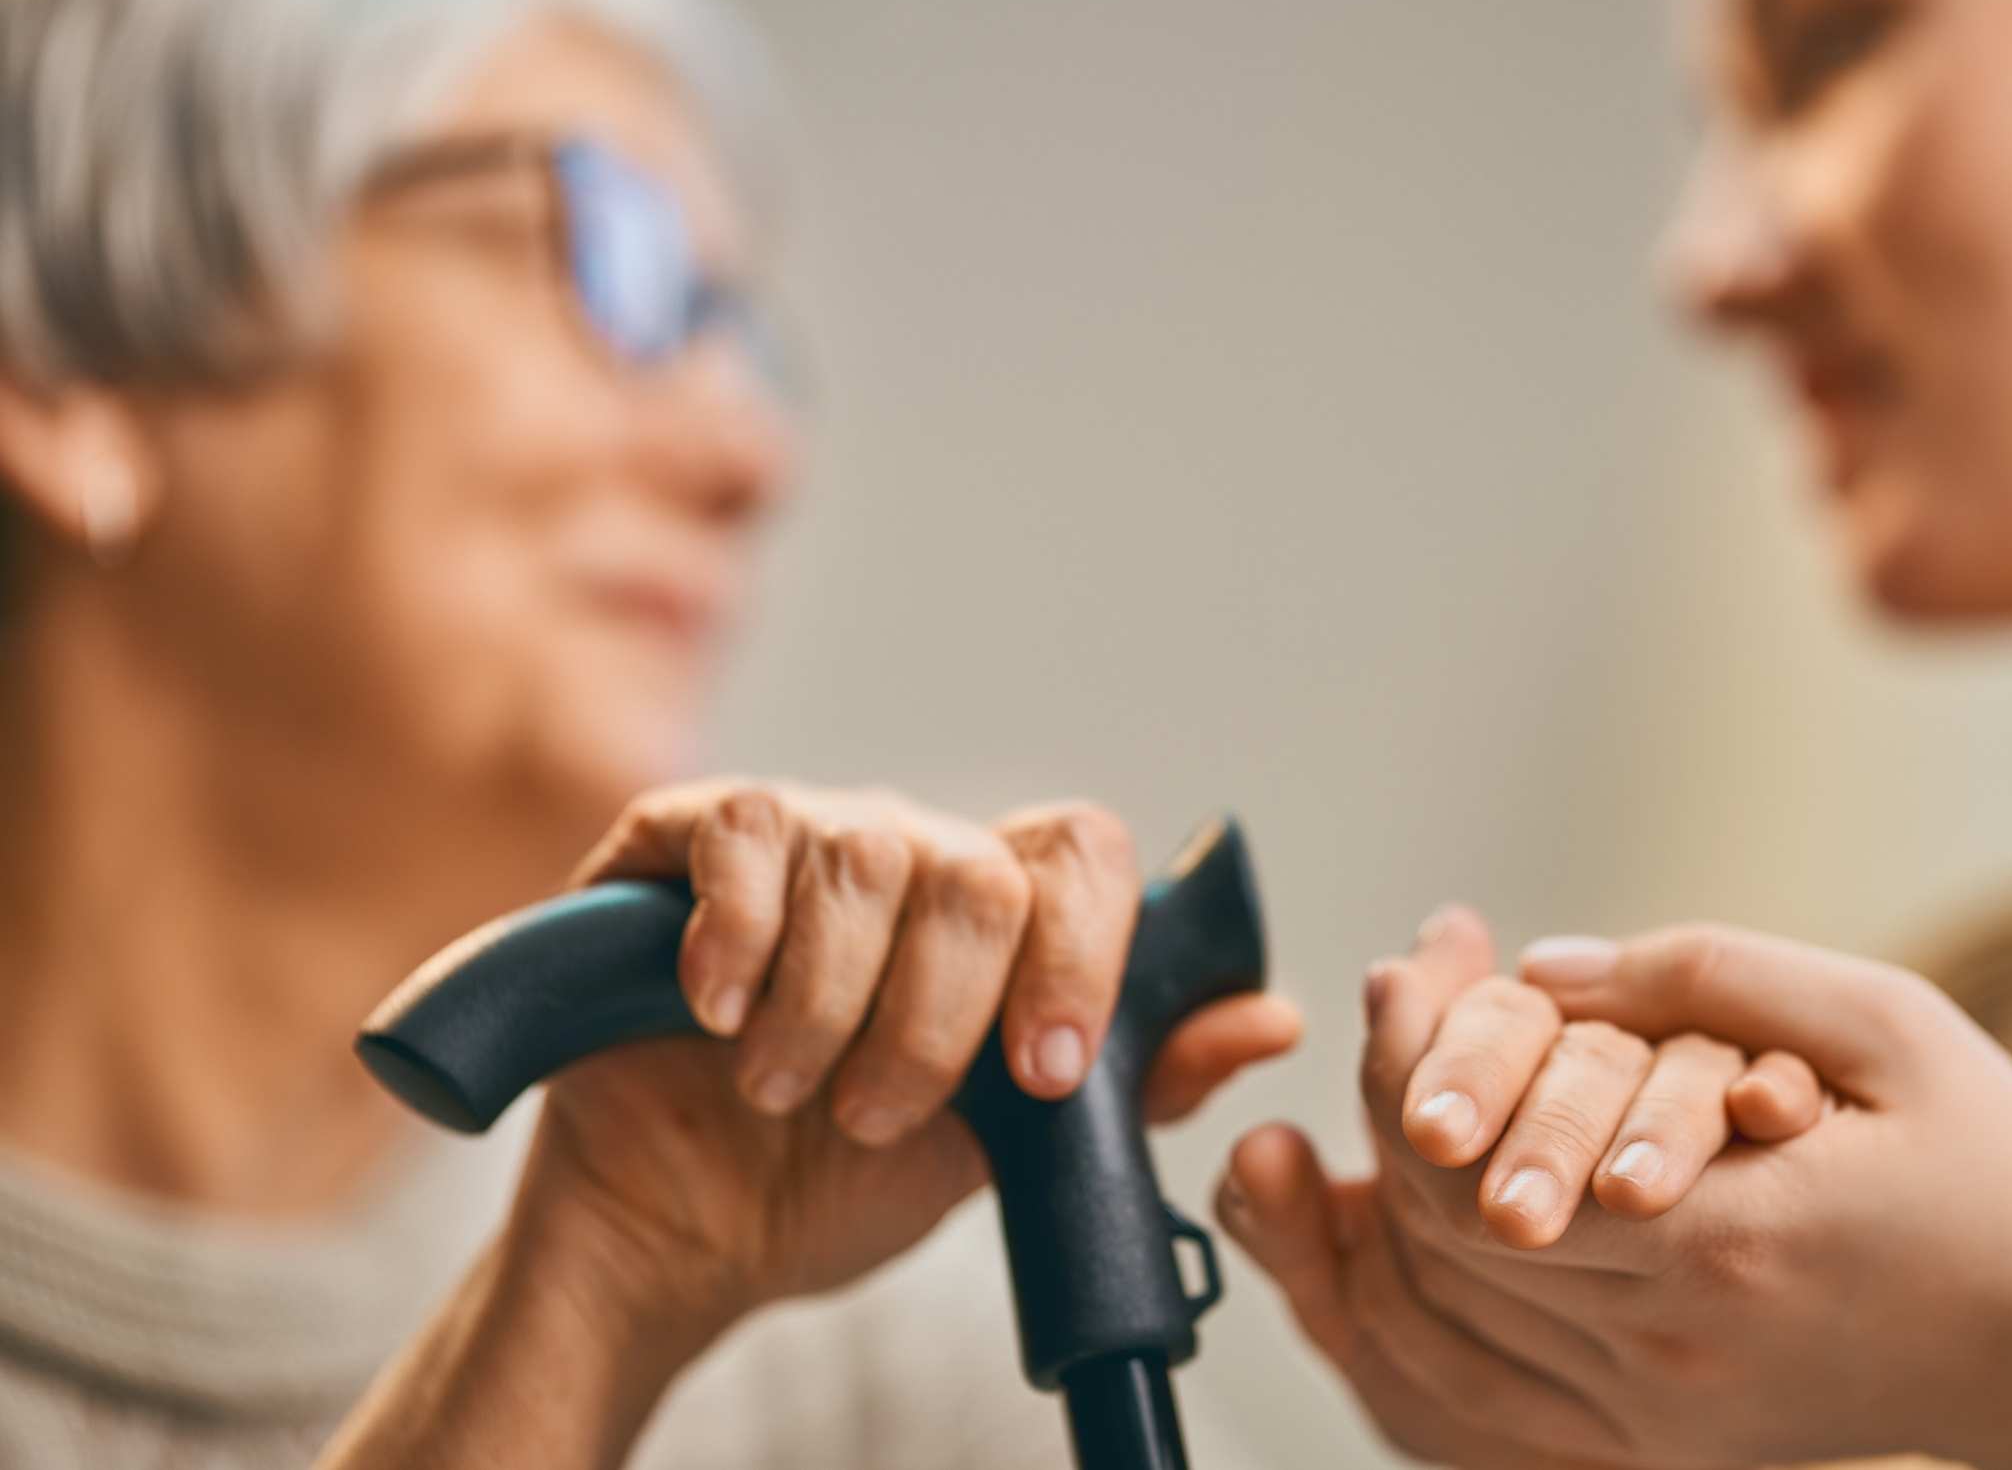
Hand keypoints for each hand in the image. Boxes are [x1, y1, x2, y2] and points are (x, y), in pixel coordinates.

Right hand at [508, 780, 1302, 1336]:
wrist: (691, 1228)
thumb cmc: (848, 1176)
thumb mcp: (1006, 1152)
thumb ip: (1133, 1082)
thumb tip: (1276, 1018)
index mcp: (1002, 912)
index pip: (1085, 857)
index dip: (1081, 957)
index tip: (1043, 1074)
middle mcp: (916, 850)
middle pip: (981, 870)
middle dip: (940, 1018)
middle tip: (881, 1116)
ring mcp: (807, 832)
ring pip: (869, 858)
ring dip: (829, 1007)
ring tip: (785, 1091)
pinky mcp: (688, 835)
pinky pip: (745, 830)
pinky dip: (741, 935)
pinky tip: (718, 1013)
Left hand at [1216, 909, 1828, 1468]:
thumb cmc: (1992, 1168)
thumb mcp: (1886, 1025)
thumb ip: (1708, 976)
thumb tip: (1539, 967)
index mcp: (1725, 1239)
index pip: (1471, 1165)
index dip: (1412, 1056)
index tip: (1412, 962)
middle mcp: (1671, 1347)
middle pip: (1439, 1230)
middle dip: (1398, 1093)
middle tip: (1404, 989)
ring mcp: (1657, 1413)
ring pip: (1448, 1306)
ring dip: (1399, 1182)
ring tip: (1411, 1060)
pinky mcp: (1658, 1443)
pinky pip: (1491, 1371)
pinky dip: (1437, 1274)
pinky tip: (1437, 1174)